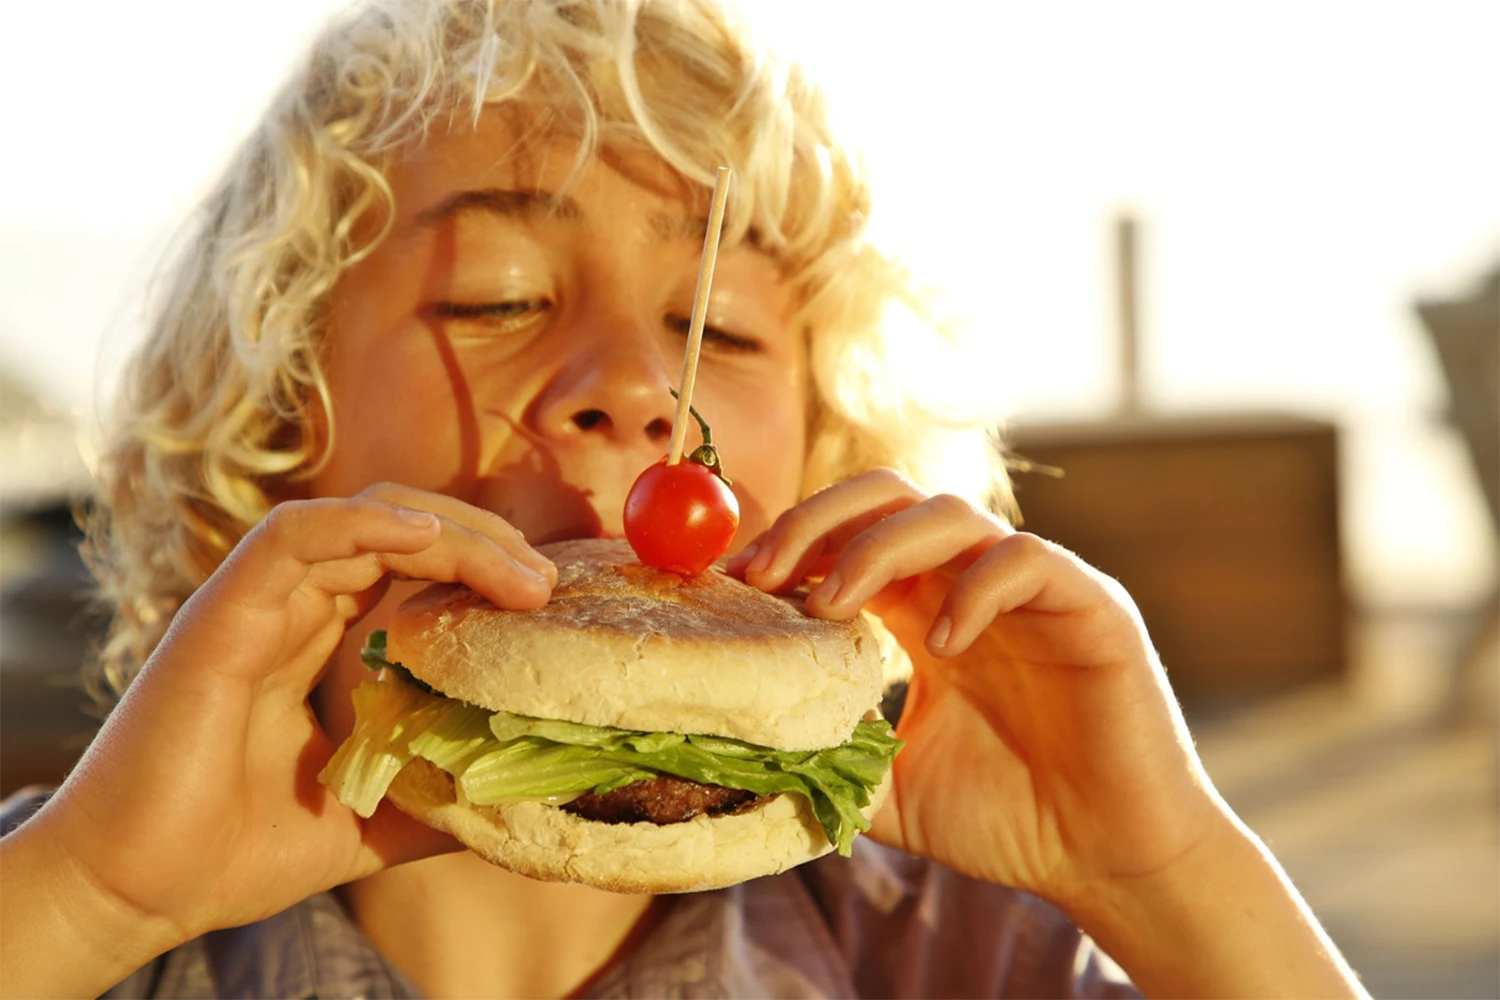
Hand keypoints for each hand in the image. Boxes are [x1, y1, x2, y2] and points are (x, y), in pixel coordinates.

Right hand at [29, 484, 555, 949]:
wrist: (132, 892)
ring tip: (519, 571)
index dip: (480, 564)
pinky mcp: (220, 617)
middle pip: (399, 528)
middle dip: (482, 541)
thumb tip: (515, 801)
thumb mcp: (366, 823)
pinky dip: (365, 526)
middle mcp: (287, 607)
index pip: (408, 564)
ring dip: (451, 532)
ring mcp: (252, 605)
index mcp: (314, 638)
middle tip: (547, 582)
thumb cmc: (230, 853)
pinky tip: (430, 541)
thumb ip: (431, 797)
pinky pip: (294, 538)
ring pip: (362, 519)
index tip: (544, 598)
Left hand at [726, 469, 1221, 909]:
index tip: (734, 583)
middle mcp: (973, 585)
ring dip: (878, 547)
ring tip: (832, 603)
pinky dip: (976, 588)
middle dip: (817, 521)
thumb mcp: (892, 789)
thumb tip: (739, 750)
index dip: (790, 546)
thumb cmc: (1009, 820)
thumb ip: (830, 758)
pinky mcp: (1092, 607)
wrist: (1109, 861)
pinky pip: (1027, 561)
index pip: (850, 539)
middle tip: (765, 573)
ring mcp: (1034, 589)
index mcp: (926, 612)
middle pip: (889, 499)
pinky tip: (944, 643)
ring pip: (951, 512)